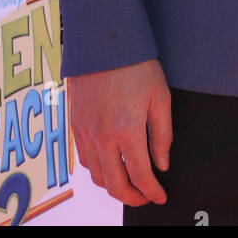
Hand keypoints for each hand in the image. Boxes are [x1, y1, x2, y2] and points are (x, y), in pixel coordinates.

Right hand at [69, 57, 171, 205]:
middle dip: (132, 197)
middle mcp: (102, 136)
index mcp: (127, 130)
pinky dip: (97, 170)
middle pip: (114, 185)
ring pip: (96, 176)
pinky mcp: (75, 124)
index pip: (140, 175)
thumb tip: (161, 164)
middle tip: (146, 197)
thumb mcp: (159, 97)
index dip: (152, 191)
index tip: (161, 196)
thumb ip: (162, 135)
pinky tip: (109, 164)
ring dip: (113, 186)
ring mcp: (85, 132)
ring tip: (130, 183)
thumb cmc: (136, 64)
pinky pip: (84, 159)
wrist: (103, 40)